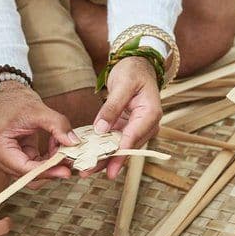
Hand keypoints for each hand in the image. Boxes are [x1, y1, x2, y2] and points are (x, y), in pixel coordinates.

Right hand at [0, 81, 77, 179]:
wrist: (6, 94)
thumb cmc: (15, 100)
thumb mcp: (38, 110)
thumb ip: (58, 125)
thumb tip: (74, 143)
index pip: (24, 168)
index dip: (47, 171)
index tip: (66, 170)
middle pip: (29, 175)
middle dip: (51, 168)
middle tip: (71, 158)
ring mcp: (7, 160)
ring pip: (34, 172)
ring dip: (51, 162)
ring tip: (63, 144)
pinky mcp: (18, 157)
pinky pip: (36, 165)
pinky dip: (49, 157)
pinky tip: (56, 142)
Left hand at [93, 56, 161, 179]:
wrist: (138, 64)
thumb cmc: (133, 71)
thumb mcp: (122, 85)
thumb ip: (112, 107)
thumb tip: (100, 130)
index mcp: (151, 113)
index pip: (134, 136)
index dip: (120, 154)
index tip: (109, 168)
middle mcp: (147, 124)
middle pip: (126, 146)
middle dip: (107, 160)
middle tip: (87, 171)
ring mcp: (137, 127)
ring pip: (119, 147)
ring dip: (102, 158)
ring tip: (84, 169)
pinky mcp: (127, 127)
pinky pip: (115, 140)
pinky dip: (102, 147)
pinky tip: (88, 155)